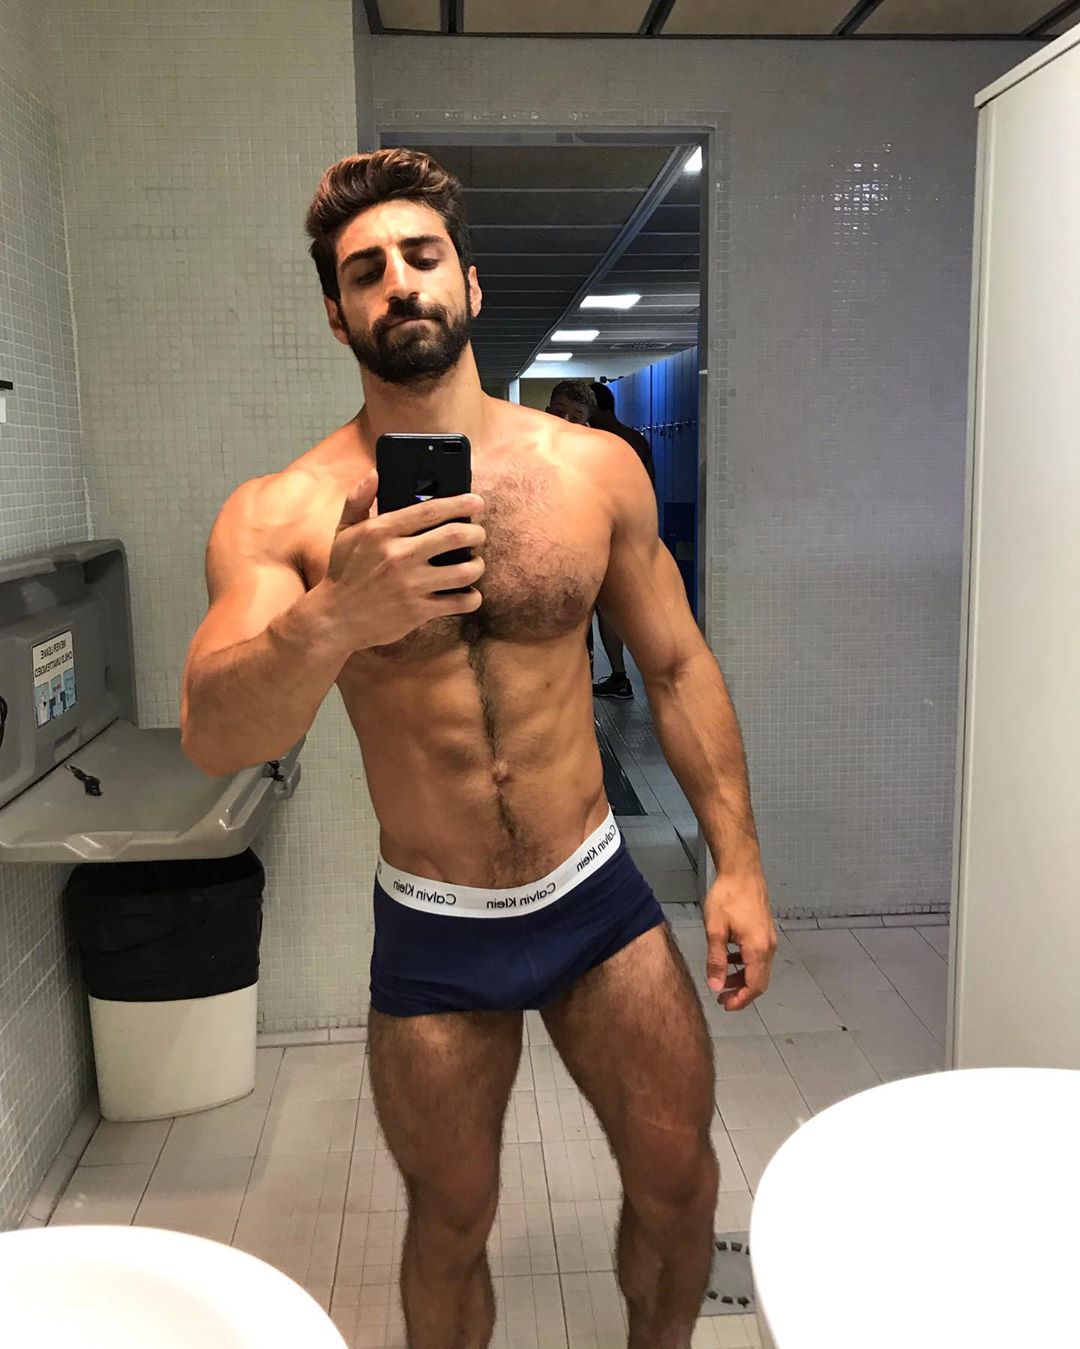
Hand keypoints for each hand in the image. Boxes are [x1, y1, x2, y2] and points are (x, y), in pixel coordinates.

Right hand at [320, 472, 485, 648]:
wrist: (335, 619)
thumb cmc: (343, 572)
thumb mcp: (344, 531)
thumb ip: (358, 499)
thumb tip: (375, 472)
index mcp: (382, 531)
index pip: (431, 510)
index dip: (460, 503)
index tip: (477, 502)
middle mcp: (398, 556)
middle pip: (455, 536)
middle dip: (476, 532)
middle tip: (478, 534)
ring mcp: (410, 585)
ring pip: (464, 571)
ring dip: (477, 565)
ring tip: (474, 563)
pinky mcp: (418, 611)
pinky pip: (459, 602)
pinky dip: (471, 597)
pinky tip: (468, 593)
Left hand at [703, 867, 777, 1011]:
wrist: (742, 870)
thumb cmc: (727, 897)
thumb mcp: (715, 930)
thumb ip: (716, 960)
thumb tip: (716, 987)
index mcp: (757, 949)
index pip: (754, 986)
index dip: (741, 1000)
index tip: (725, 1005)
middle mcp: (769, 947)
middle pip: (760, 981)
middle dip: (742, 993)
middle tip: (722, 998)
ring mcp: (769, 938)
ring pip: (760, 969)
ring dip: (743, 978)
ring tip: (722, 980)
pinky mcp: (766, 930)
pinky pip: (759, 956)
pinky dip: (746, 964)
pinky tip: (730, 958)